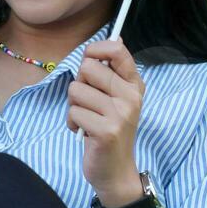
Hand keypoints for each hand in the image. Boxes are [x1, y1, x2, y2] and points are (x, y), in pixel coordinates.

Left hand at [66, 37, 144, 203]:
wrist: (116, 170)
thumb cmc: (109, 128)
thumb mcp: (116, 97)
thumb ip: (112, 70)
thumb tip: (116, 36)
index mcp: (134, 84)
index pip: (117, 50)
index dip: (95, 50)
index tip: (90, 61)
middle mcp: (131, 97)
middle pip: (88, 68)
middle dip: (79, 83)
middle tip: (88, 102)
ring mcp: (121, 114)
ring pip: (76, 90)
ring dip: (74, 106)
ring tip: (87, 119)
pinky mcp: (107, 130)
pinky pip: (73, 112)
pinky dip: (72, 123)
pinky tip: (84, 132)